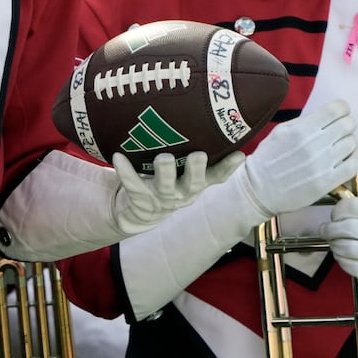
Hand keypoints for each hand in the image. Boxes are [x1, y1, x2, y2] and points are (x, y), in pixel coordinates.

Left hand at [111, 150, 243, 235]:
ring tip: (163, 158)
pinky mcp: (140, 200)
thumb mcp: (189, 176)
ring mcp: (160, 199)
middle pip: (192, 185)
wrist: (141, 213)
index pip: (216, 177)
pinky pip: (133, 186)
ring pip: (164, 188)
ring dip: (165, 173)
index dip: (228, 168)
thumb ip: (205, 161)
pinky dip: (125, 172)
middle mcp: (181, 194)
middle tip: (198, 155)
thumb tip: (234, 144)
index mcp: (196, 185)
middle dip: (195, 170)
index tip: (238, 155)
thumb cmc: (170, 184)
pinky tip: (118, 157)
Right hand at [239, 100, 357, 218]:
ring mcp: (322, 164)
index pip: (336, 109)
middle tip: (342, 130)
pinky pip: (354, 165)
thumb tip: (328, 115)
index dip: (342, 109)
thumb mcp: (281, 132)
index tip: (340, 113)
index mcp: (301, 129)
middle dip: (347, 124)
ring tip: (343, 145)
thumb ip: (305, 122)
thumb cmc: (268, 158)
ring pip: (352, 143)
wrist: (259, 190)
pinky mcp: (327, 182)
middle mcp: (314, 145)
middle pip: (347, 125)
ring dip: (350, 141)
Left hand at [320, 185, 357, 293]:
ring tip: (336, 243)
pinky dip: (341, 260)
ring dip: (334, 245)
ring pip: (342, 247)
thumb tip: (350, 172)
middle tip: (327, 231)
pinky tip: (344, 256)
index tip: (335, 216)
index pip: (349, 206)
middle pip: (343, 227)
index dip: (337, 211)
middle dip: (329, 229)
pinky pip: (347, 265)